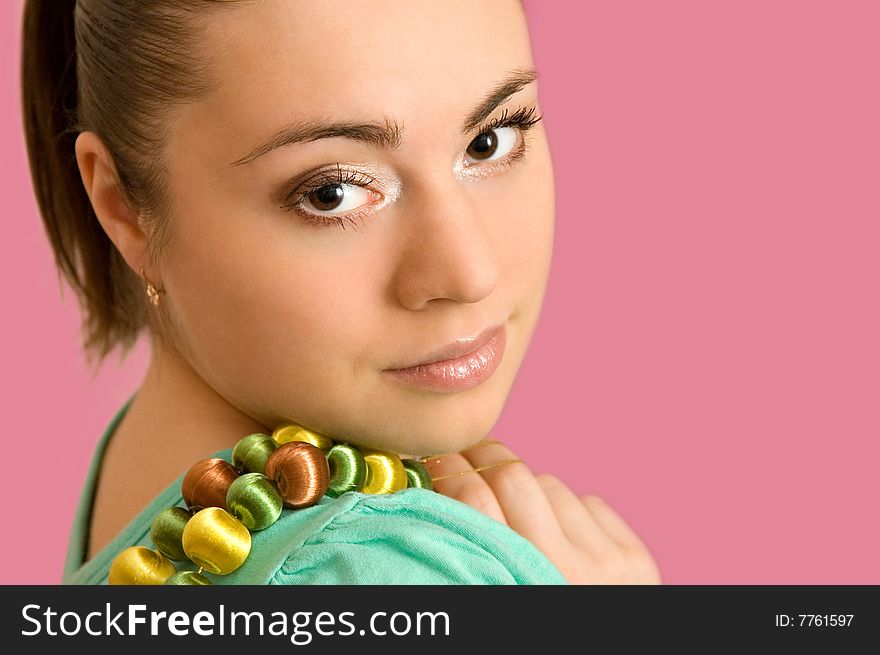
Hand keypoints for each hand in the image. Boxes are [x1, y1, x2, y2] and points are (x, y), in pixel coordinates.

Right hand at [423, 438, 661, 584]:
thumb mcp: (490, 599)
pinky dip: (570, 509)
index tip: (436, 460)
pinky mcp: (634, 556)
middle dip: (485, 458)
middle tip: (467, 454)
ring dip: (530, 489)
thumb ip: (469, 557)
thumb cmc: (537, 638)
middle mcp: (565, 569)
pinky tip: (562, 530)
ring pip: (551, 483)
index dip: (450, 471)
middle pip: (513, 478)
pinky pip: (590, 502)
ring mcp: (606, 560)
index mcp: (515, 585)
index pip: (475, 502)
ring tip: (518, 506)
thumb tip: (438, 493)